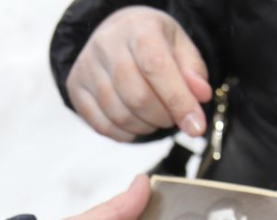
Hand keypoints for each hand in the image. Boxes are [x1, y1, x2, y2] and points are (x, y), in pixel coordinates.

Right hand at [66, 6, 211, 141]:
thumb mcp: (179, 46)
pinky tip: (136, 124)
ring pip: (120, 115)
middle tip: (172, 117)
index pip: (156, 67)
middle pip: (137, 97)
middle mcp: (106, 44)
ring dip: (146, 127)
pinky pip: (102, 126)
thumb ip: (193, 71)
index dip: (179, 101)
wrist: (115, 34)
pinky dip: (126, 133)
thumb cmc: (151, 42)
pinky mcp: (76, 88)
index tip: (196, 126)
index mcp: (137, 28)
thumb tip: (200, 96)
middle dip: (163, 117)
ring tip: (155, 118)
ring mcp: (86, 67)